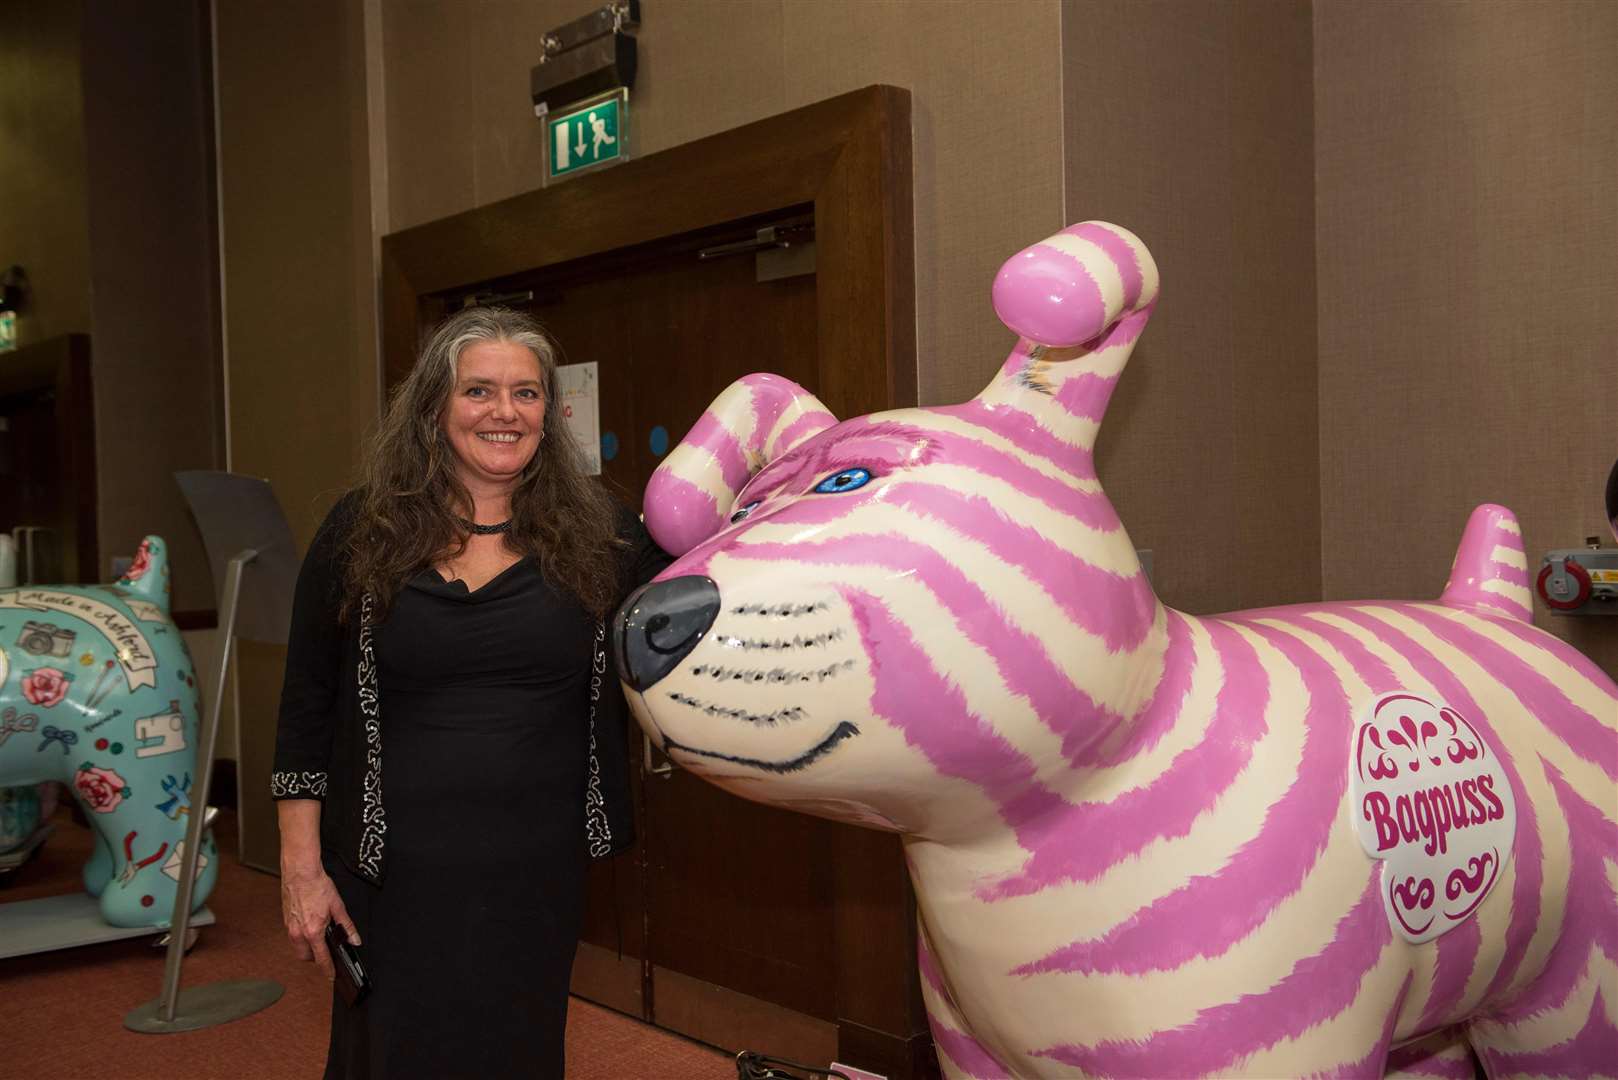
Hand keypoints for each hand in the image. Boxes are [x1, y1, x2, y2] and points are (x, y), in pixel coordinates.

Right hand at [281, 863, 358, 980]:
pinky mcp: (285, 921)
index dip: (327, 969)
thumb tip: (354, 939)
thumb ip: (347, 926)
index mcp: (313, 931)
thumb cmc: (317, 886)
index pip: (321, 958)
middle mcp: (298, 933)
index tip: (331, 976)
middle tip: (326, 951)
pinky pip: (293, 937)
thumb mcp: (338, 906)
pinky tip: (310, 926)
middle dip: (316, 958)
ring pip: (298, 948)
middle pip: (306, 957)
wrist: (300, 872)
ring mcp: (290, 927)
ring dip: (307, 948)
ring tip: (319, 937)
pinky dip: (301, 937)